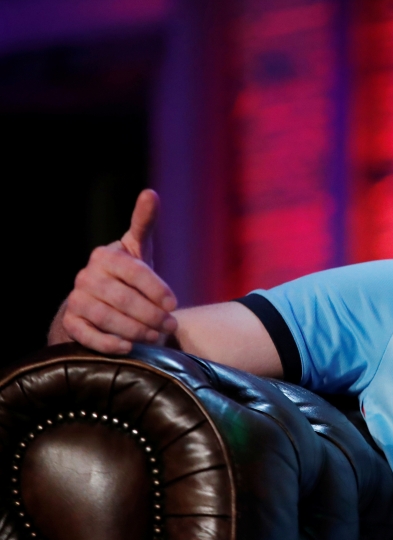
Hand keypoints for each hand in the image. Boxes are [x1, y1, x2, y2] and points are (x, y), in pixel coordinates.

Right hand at [57, 189, 178, 353]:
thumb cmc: (128, 274)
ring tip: (156, 336)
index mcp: (105, 256)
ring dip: (135, 330)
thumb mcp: (138, 248)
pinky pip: (87, 336)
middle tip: (170, 325)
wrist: (102, 302)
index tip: (174, 304)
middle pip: (122, 298)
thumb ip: (145, 223)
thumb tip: (150, 193)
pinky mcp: (71, 323)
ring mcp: (76, 300)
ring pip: (107, 318)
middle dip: (150, 314)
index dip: (156, 289)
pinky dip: (109, 343)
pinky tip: (128, 347)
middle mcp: (86, 276)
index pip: (135, 272)